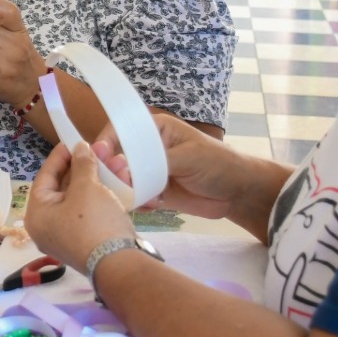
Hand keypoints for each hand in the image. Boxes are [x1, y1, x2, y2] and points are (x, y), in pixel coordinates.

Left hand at [24, 142, 134, 272]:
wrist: (120, 264)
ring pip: (82, 199)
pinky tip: (120, 182)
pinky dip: (103, 196)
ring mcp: (68, 236)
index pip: (45, 177)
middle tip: (100, 151)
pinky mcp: (88, 241)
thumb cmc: (94, 222)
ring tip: (117, 162)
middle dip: (86, 167)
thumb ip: (82, 164)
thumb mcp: (87, 187)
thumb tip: (79, 148)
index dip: (60, 156)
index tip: (74, 141)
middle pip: (65, 187)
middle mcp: (47, 227)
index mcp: (37, 214)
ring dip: (99, 179)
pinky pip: (92, 212)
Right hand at [92, 111, 242, 219]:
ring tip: (131, 198)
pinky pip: (136, 198)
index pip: (121, 130)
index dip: (106, 142)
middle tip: (113, 183)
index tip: (99, 157)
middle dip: (112, 170)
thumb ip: (154, 164)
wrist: (239, 192)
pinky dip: (137, 203)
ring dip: (123, 189)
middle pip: (117, 156)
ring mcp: (151, 172)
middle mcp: (148, 149)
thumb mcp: (187, 156)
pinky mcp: (156, 193)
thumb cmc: (217, 163)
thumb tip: (121, 171)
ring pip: (124, 179)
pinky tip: (147, 207)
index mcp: (155, 129)